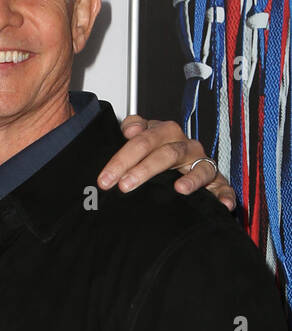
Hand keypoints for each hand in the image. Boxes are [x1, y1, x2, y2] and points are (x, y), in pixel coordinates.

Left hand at [97, 116, 235, 210]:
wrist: (182, 158)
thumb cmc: (157, 147)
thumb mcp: (142, 134)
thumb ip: (134, 125)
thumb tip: (130, 129)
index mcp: (165, 132)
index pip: (142, 140)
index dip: (122, 158)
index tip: (106, 178)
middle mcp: (185, 145)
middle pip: (167, 153)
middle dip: (144, 170)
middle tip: (124, 186)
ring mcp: (202, 162)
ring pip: (199, 167)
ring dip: (190, 179)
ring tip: (179, 189)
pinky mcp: (217, 180)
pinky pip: (224, 187)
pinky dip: (224, 195)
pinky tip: (221, 204)